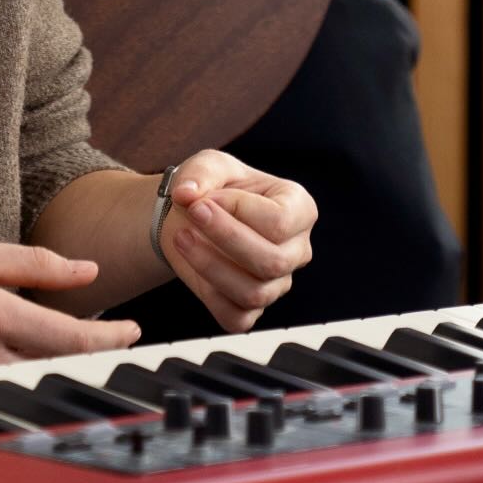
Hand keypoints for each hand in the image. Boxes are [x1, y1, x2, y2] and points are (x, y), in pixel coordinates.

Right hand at [0, 238, 139, 380]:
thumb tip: (86, 270)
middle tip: (120, 339)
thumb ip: (29, 263)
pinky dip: (24, 374)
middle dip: (95, 356)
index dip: (110, 336)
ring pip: (31, 382)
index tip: (133, 329)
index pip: (69, 337)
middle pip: (57, 367)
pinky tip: (32, 358)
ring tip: (83, 346)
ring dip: (62, 367)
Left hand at [156, 152, 316, 331]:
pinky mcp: (252, 310)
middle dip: (224, 237)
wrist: (192, 218)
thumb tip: (186, 194)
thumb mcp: (209, 165)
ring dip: (210, 266)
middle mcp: (296, 250)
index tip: (203, 198)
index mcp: (300, 209)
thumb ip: (201, 173)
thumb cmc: (212, 188)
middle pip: (272, 261)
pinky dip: (209, 296)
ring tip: (181, 237)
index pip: (279, 221)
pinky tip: (190, 264)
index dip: (237, 210)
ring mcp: (277, 283)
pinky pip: (236, 318)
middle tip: (191, 213)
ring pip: (255, 293)